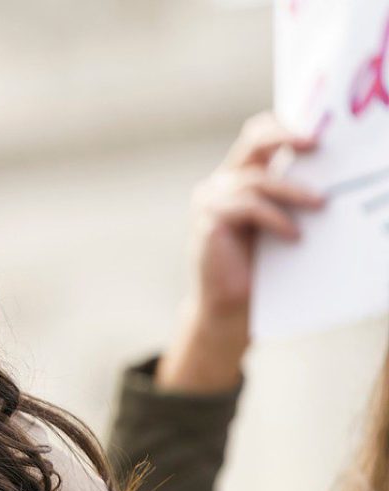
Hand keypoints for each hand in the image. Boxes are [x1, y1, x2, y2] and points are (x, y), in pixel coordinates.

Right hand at [155, 112, 325, 392]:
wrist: (230, 308)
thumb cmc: (260, 267)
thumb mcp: (280, 222)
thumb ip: (292, 197)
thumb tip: (337, 174)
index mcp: (240, 177)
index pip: (259, 135)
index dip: (287, 127)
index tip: (321, 130)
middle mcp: (222, 182)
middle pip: (253, 141)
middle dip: (286, 136)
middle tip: (317, 143)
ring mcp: (211, 200)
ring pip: (256, 179)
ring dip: (293, 190)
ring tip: (321, 204)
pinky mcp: (208, 221)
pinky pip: (247, 208)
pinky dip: (275, 219)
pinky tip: (294, 235)